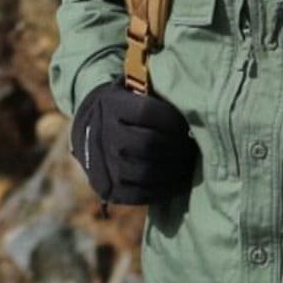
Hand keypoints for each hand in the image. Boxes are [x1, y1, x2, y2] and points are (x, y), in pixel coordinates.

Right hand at [71, 81, 197, 205]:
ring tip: (188, 164)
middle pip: (148, 144)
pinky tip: (177, 181)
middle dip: (177, 147)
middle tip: (192, 146)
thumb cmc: (127, 105)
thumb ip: (157, 90)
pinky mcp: (108, 189)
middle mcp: (104, 135)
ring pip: (146, 172)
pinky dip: (164, 190)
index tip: (188, 124)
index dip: (173, 120)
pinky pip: (140, 195)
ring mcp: (103, 165)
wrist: (90, 128)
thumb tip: (191, 97)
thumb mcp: (135, 88)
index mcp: (112, 105)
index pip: (147, 113)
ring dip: (174, 170)